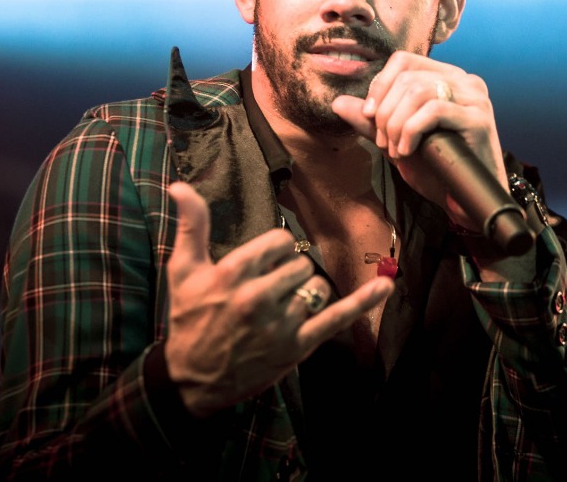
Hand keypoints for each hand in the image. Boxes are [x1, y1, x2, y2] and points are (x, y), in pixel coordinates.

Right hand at [163, 181, 394, 416]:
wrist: (192, 380)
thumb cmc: (189, 319)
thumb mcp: (184, 270)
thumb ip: (191, 226)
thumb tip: (181, 186)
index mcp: (233, 273)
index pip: (279, 240)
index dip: (274, 249)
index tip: (262, 262)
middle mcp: (258, 297)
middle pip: (300, 262)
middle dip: (288, 272)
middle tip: (266, 289)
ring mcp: (280, 324)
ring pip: (316, 287)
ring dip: (304, 293)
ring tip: (279, 308)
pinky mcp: (297, 346)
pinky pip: (336, 318)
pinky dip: (363, 301)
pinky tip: (385, 286)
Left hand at [330, 51, 506, 230]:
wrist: (465, 203)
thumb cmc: (436, 171)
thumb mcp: (396, 141)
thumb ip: (371, 122)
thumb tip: (338, 102)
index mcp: (446, 79)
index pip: (403, 61)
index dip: (380, 85)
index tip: (369, 116)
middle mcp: (464, 81)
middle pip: (407, 77)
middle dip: (385, 112)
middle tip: (382, 142)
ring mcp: (474, 98)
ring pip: (418, 91)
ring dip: (396, 124)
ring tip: (395, 150)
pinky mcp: (479, 119)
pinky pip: (434, 110)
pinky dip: (411, 131)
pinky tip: (407, 152)